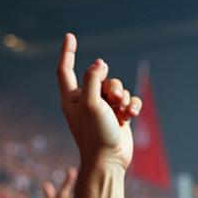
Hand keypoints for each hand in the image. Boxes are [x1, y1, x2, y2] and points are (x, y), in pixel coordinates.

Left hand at [56, 33, 139, 166]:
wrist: (109, 161)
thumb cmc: (95, 134)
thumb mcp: (90, 102)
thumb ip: (93, 78)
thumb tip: (99, 63)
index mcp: (71, 98)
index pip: (65, 70)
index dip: (67, 52)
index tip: (70, 36)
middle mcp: (85, 101)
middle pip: (101, 77)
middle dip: (112, 85)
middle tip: (113, 100)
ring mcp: (102, 108)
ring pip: (117, 87)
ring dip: (123, 96)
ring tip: (121, 111)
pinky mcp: (117, 115)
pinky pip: (128, 99)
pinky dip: (132, 105)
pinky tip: (132, 115)